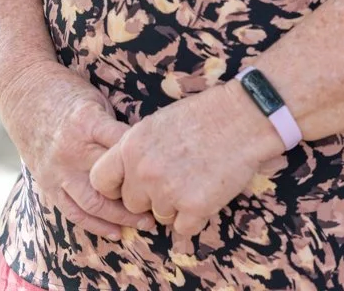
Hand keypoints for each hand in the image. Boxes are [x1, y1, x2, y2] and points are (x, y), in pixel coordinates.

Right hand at [0, 59, 152, 239]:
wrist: (25, 93)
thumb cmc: (68, 92)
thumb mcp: (95, 98)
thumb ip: (114, 125)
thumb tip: (147, 144)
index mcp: (87, 122)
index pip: (124, 145)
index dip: (147, 158)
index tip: (168, 167)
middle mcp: (72, 150)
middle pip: (111, 180)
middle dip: (139, 196)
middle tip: (164, 204)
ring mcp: (58, 171)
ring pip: (93, 203)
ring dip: (121, 217)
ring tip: (145, 224)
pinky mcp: (49, 185)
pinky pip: (73, 212)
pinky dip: (96, 225)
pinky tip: (117, 232)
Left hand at [89, 78, 284, 237]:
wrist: (242, 117)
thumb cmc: (204, 115)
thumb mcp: (158, 123)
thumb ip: (138, 150)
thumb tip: (129, 176)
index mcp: (131, 145)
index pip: (100, 180)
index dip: (115, 186)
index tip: (130, 185)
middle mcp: (143, 170)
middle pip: (132, 203)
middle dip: (150, 196)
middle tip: (175, 178)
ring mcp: (168, 191)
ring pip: (160, 215)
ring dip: (176, 205)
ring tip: (196, 177)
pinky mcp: (193, 208)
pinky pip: (183, 230)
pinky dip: (195, 218)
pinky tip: (207, 193)